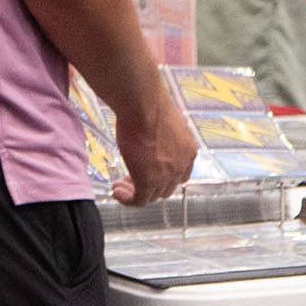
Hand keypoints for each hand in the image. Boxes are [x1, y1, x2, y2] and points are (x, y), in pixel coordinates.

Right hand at [112, 80, 196, 207]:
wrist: (143, 105)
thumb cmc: (149, 104)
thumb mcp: (163, 121)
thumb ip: (161, 134)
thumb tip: (150, 132)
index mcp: (188, 150)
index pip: (180, 174)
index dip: (163, 176)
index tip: (148, 170)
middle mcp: (181, 166)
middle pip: (167, 188)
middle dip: (149, 186)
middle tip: (131, 179)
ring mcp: (165, 176)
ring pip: (152, 196)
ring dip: (136, 192)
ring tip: (120, 186)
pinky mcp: (147, 182)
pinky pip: (138, 200)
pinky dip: (127, 199)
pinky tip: (117, 192)